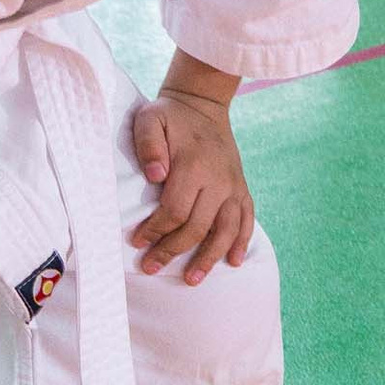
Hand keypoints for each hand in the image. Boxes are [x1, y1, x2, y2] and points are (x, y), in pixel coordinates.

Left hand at [130, 85, 253, 284]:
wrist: (203, 105)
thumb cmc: (170, 116)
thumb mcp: (150, 120)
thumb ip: (148, 145)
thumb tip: (156, 176)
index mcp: (194, 164)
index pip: (174, 210)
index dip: (155, 230)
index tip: (138, 242)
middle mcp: (218, 179)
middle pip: (197, 226)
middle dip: (173, 251)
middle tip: (151, 267)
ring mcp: (233, 185)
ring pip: (225, 230)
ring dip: (209, 258)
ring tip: (192, 280)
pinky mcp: (241, 187)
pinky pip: (247, 219)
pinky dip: (241, 242)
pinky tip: (233, 262)